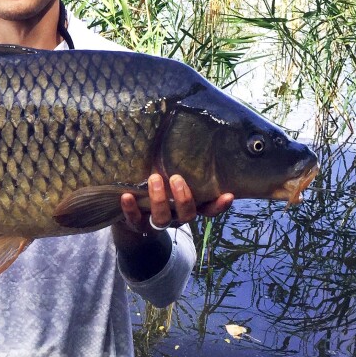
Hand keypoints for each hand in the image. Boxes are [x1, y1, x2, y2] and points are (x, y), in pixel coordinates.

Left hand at [119, 173, 233, 233]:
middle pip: (186, 215)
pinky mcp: (137, 225)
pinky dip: (131, 208)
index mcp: (187, 207)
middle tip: (176, 178)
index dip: (219, 206)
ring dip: (159, 200)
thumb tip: (180, 131)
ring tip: (154, 178)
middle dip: (184, 198)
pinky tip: (127, 196)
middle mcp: (175, 218)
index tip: (228, 195)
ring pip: (162, 219)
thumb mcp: (169, 181)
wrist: (132, 215)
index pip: (208, 210)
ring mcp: (156, 223)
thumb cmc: (156, 190)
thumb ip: (176, 167)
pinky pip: (134, 220)